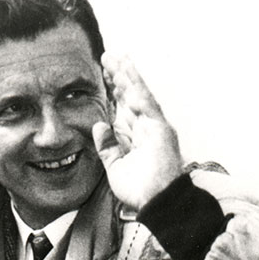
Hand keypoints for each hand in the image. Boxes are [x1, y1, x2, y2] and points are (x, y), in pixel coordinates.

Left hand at [93, 54, 184, 211]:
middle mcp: (145, 128)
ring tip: (116, 57)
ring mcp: (154, 127)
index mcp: (134, 136)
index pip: (122, 107)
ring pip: (138, 95)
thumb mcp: (115, 167)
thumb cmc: (139, 190)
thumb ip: (107, 146)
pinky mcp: (160, 129)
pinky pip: (147, 103)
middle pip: (130, 96)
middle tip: (106, 57)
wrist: (154, 203)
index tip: (103, 75)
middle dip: (119, 77)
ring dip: (128, 75)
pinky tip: (128, 72)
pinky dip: (137, 87)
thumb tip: (98, 125)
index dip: (113, 91)